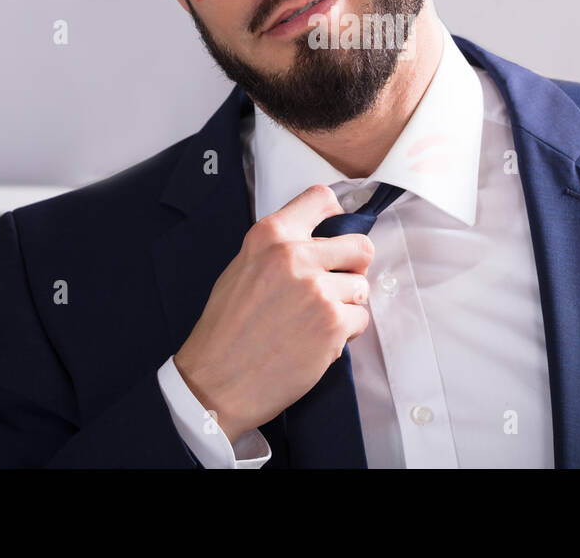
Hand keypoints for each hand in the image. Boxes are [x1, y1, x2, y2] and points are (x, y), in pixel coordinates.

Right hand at [173, 184, 373, 443]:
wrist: (216, 381)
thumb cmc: (226, 328)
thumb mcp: (243, 267)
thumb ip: (281, 248)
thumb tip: (321, 242)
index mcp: (270, 235)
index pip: (322, 198)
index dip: (335, 217)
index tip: (334, 234)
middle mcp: (296, 256)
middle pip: (360, 245)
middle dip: (353, 266)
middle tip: (336, 284)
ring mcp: (318, 290)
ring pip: (362, 286)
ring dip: (346, 303)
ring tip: (316, 319)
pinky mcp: (333, 324)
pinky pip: (361, 318)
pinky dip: (346, 331)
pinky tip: (317, 339)